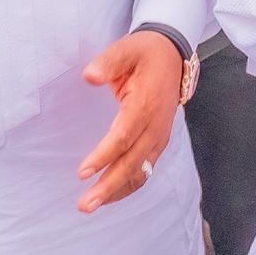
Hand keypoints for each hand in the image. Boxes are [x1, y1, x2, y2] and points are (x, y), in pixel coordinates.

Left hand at [77, 30, 187, 212]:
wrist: (173, 55)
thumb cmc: (145, 53)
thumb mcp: (127, 48)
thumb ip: (108, 62)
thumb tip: (89, 76)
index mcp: (146, 104)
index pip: (124, 136)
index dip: (104, 155)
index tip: (82, 172)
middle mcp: (156, 125)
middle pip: (132, 162)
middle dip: (108, 186)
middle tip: (84, 205)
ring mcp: (159, 136)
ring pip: (140, 171)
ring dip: (116, 191)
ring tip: (90, 205)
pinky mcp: (158, 142)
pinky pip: (145, 169)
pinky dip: (128, 186)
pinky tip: (108, 196)